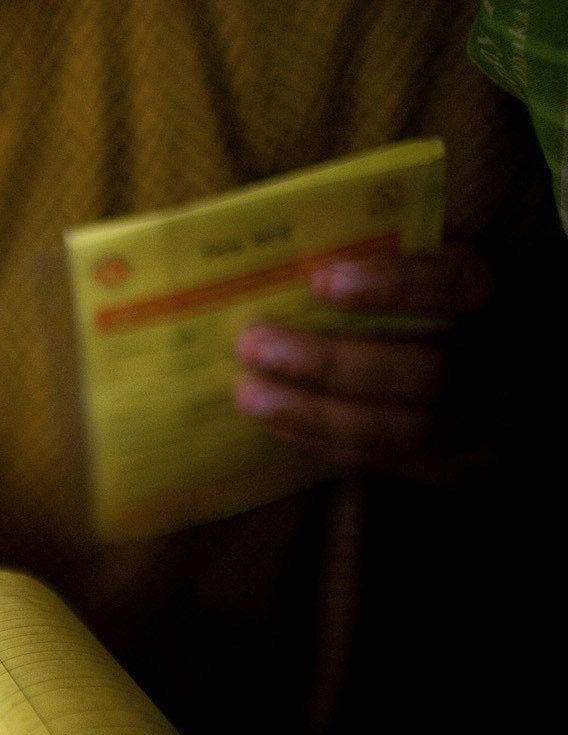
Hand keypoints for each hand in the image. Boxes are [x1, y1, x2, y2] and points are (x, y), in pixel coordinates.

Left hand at [234, 245, 495, 477]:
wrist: (482, 381)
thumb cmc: (430, 307)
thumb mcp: (427, 271)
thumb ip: (381, 258)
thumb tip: (289, 254)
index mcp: (497, 295)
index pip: (458, 282)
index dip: (394, 283)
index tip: (321, 279)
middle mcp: (500, 361)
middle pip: (425, 371)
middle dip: (331, 363)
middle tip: (253, 346)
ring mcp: (486, 422)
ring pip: (404, 429)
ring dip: (315, 413)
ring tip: (249, 395)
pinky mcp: (459, 466)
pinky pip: (389, 462)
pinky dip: (326, 443)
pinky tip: (278, 423)